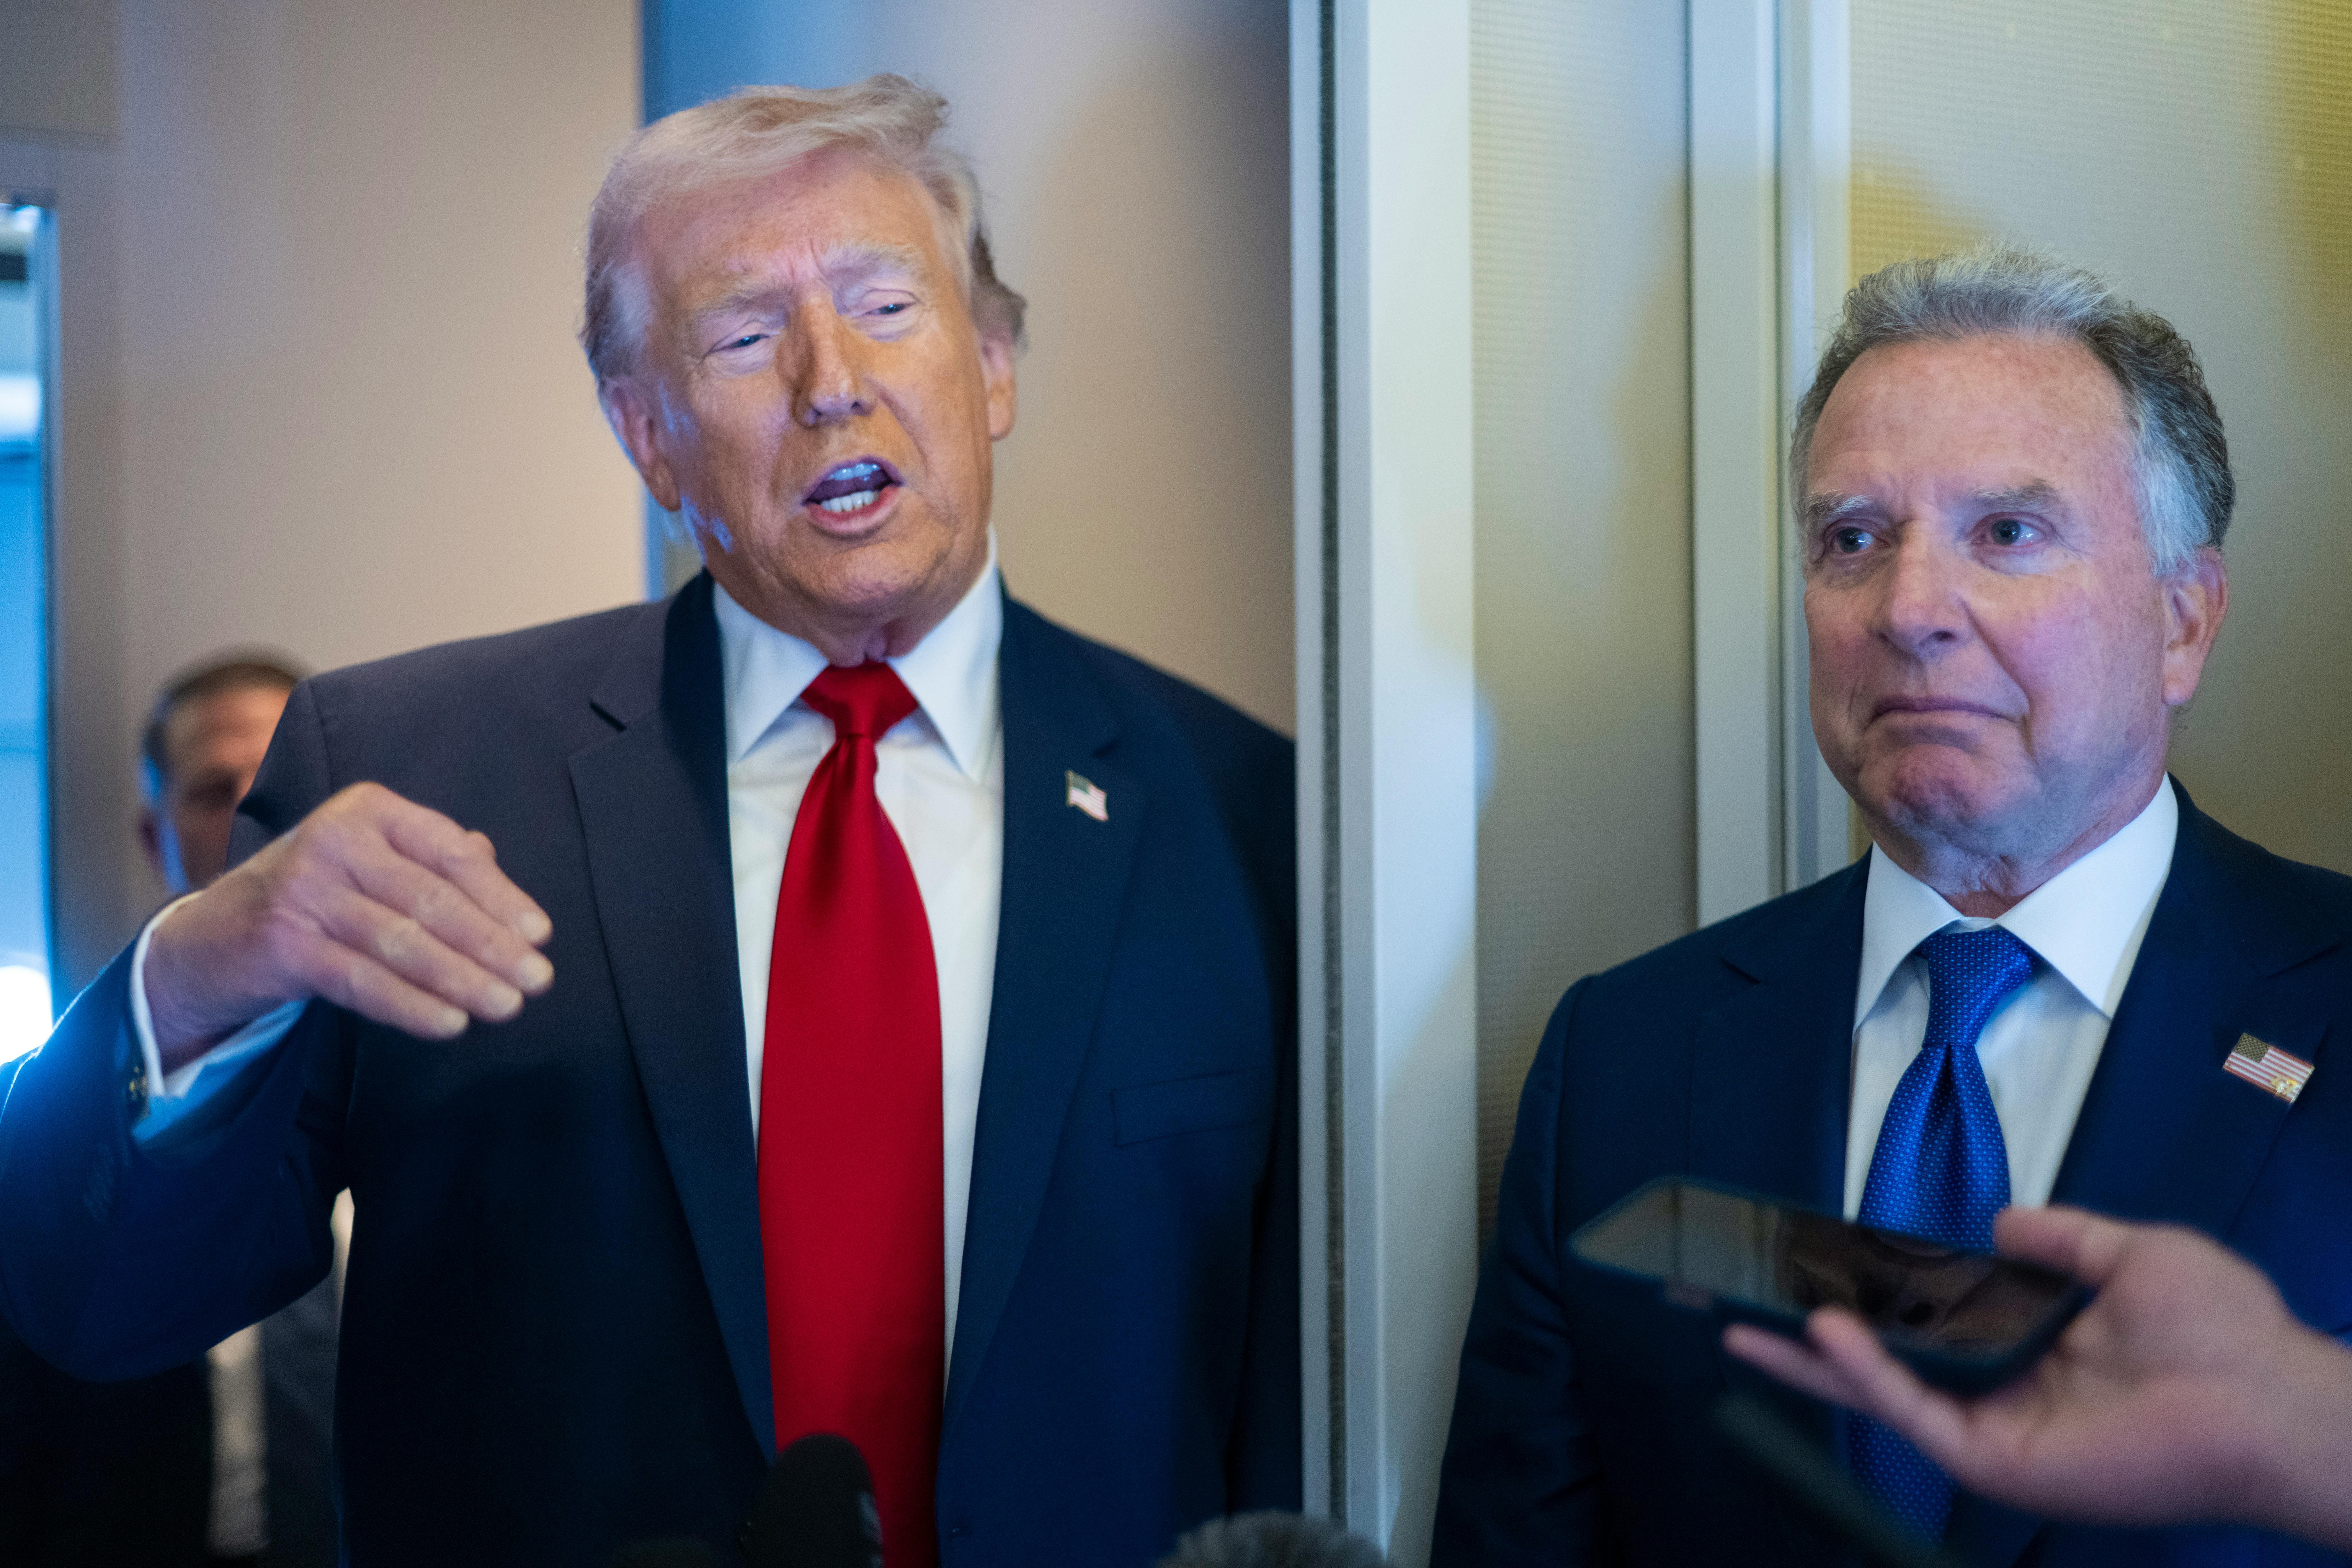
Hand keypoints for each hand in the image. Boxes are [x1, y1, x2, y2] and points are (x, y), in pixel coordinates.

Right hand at [144, 782, 553, 1067]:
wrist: (213, 934)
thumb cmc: (318, 893)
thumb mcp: (372, 860)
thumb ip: (432, 858)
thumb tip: (492, 863)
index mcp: (370, 811)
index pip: (451, 853)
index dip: (501, 896)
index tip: (540, 935)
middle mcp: (335, 841)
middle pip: (432, 900)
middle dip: (491, 945)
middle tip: (538, 980)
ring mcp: (304, 892)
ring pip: (402, 942)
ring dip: (462, 978)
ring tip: (506, 1006)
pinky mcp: (283, 944)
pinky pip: (362, 980)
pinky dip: (411, 1004)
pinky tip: (450, 1023)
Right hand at [1725, 1206, 2351, 1549]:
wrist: (2264, 1396)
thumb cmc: (2220, 1327)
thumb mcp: (2133, 1252)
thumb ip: (2061, 1237)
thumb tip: (1996, 1224)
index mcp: (2036, 1347)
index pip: (1936, 1322)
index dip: (1880, 1295)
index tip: (1827, 1263)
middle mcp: (2006, 1391)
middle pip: (1889, 1363)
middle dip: (1813, 1341)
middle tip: (1744, 1309)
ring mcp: (1997, 1429)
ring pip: (1883, 1394)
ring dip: (1815, 1361)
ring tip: (1749, 1322)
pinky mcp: (1997, 1459)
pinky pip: (1915, 1415)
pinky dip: (1865, 1377)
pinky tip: (1826, 1336)